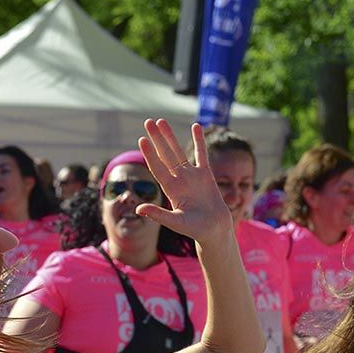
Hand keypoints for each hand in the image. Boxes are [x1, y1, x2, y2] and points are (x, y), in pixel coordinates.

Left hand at [137, 119, 232, 244]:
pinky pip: (202, 154)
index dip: (150, 154)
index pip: (157, 167)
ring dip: (170, 137)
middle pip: (165, 155)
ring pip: (178, 151)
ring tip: (161, 121)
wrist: (215, 230)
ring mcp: (191, 176)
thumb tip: (138, 209)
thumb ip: (158, 215)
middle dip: (156, 139)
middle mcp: (178, 180)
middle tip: (148, 122)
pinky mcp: (206, 175)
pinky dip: (199, 140)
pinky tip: (196, 126)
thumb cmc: (195, 229)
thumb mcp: (175, 223)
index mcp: (170, 190)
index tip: (142, 140)